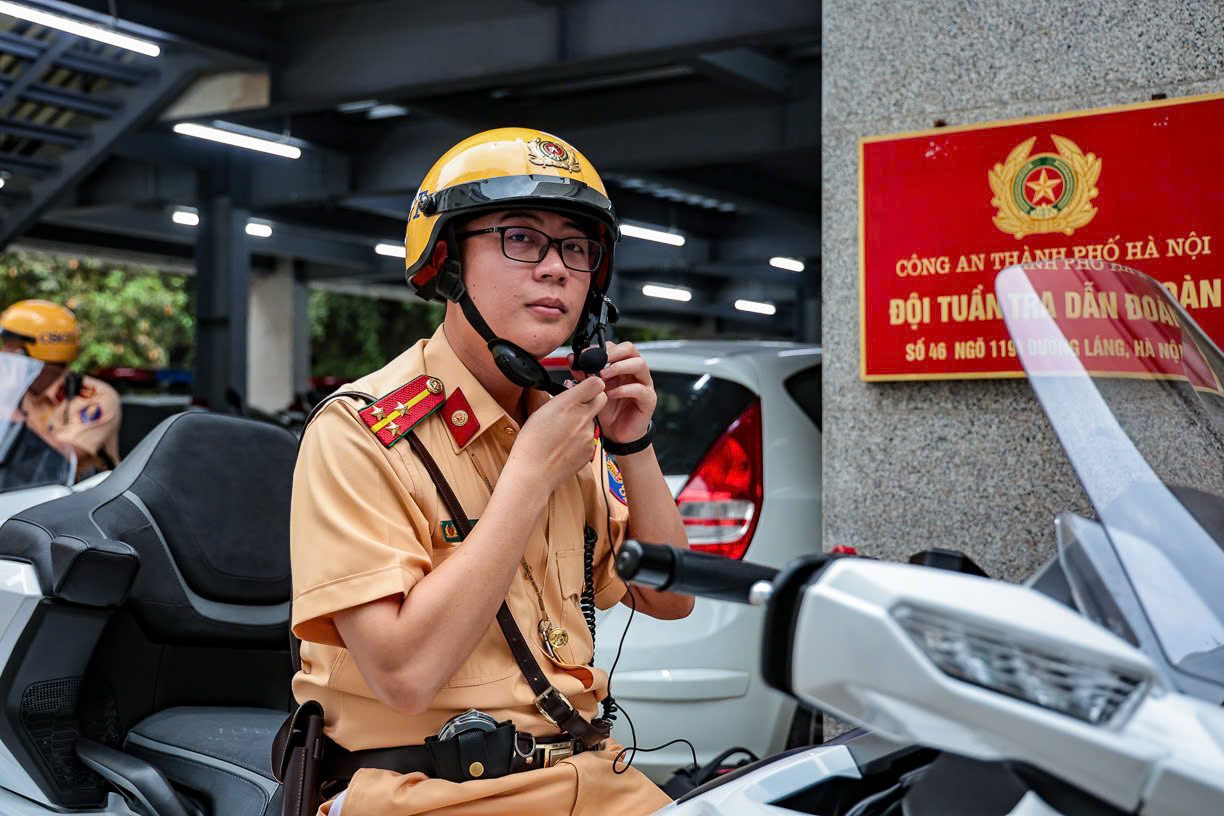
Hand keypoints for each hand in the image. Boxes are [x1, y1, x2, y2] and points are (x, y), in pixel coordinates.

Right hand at [509, 375, 605, 491]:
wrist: (533, 472)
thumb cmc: (532, 441)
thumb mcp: (542, 410)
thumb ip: (562, 398)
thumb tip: (572, 387)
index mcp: (568, 404)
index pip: (596, 384)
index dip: (592, 385)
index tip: (586, 388)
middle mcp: (582, 418)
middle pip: (601, 400)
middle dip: (593, 400)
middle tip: (578, 407)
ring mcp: (588, 435)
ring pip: (592, 420)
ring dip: (582, 422)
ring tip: (562, 433)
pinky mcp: (590, 450)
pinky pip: (589, 438)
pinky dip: (580, 439)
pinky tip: (565, 446)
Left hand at [569, 341, 655, 445]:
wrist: (616, 434)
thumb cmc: (606, 411)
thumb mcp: (591, 391)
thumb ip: (583, 376)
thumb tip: (572, 359)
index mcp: (621, 366)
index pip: (616, 347)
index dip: (602, 348)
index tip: (586, 354)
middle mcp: (634, 372)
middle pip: (631, 349)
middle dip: (613, 352)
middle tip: (598, 361)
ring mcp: (644, 384)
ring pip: (639, 364)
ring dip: (619, 367)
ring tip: (603, 375)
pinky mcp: (648, 399)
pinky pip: (640, 389)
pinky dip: (624, 389)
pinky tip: (610, 394)